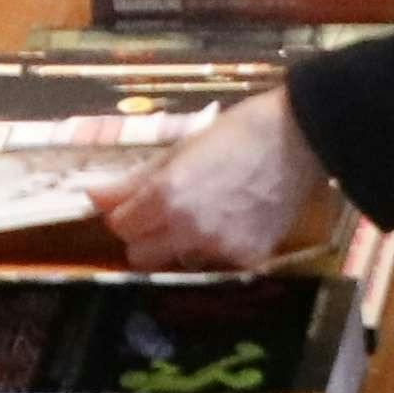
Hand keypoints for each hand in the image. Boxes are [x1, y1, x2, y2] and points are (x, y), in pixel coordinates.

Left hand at [96, 87, 323, 269]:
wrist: (301, 138)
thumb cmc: (238, 131)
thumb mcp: (181, 148)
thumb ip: (135, 180)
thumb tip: (92, 197)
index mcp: (166, 195)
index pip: (120, 226)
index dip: (126, 213)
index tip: (138, 202)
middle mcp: (188, 229)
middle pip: (141, 255)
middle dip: (146, 236)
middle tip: (167, 212)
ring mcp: (220, 248)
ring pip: (180, 260)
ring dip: (183, 242)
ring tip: (210, 211)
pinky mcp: (248, 259)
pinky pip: (217, 262)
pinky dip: (221, 245)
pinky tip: (238, 218)